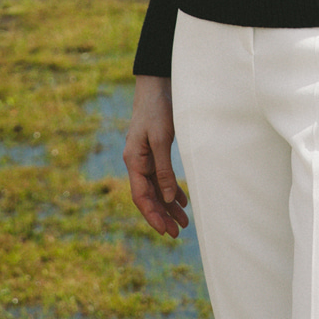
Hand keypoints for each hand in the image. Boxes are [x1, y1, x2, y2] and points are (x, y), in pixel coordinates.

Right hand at [123, 79, 188, 239]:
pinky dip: (172, 190)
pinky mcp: (155, 152)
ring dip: (169, 206)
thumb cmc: (157, 109)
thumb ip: (164, 170)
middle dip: (162, 215)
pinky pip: (162, 178)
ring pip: (157, 189)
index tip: (165, 231)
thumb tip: (167, 198)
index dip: (152, 215)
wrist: (157, 84)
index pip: (141, 196)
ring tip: (184, 222)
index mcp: (134, 160)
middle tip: (177, 233)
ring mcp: (146, 158)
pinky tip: (183, 201)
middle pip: (149, 196)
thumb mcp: (161, 139)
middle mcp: (137, 162)